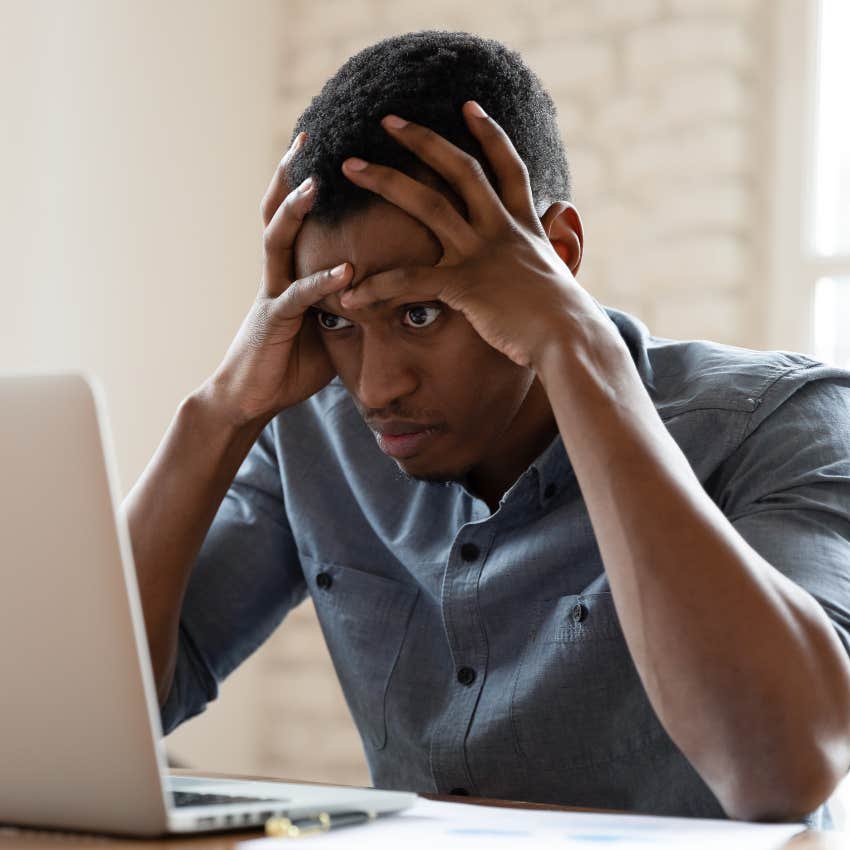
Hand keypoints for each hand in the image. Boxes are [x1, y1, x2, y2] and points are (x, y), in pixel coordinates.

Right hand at [205, 133, 352, 425]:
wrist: (249, 398)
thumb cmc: (290, 364)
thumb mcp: (328, 329)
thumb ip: (349, 305)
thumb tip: (388, 292)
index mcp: (288, 271)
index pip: (295, 216)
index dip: (303, 180)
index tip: (325, 146)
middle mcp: (276, 274)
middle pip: (278, 212)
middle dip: (290, 173)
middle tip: (308, 135)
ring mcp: (272, 294)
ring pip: (278, 240)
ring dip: (295, 209)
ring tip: (315, 181)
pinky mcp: (273, 322)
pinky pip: (298, 296)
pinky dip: (322, 282)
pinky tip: (346, 270)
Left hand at [338, 102, 603, 371]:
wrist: (571, 341)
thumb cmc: (565, 318)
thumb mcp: (558, 273)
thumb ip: (547, 250)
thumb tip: (556, 237)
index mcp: (524, 226)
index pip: (507, 167)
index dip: (489, 133)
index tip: (468, 106)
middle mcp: (502, 229)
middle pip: (460, 169)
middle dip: (422, 139)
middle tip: (388, 120)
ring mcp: (482, 253)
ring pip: (428, 204)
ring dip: (386, 179)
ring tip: (350, 165)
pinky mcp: (464, 284)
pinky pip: (410, 280)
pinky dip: (377, 288)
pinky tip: (350, 297)